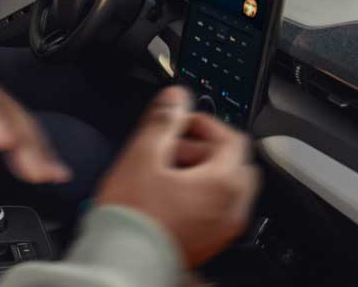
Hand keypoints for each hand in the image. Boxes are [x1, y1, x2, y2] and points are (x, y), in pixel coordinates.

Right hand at [94, 86, 259, 267]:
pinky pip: (217, 209)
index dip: (204, 123)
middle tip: (172, 149)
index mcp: (223, 182)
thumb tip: (175, 98)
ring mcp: (224, 228)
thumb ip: (163, 121)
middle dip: (205, 149)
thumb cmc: (133, 215)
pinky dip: (201, 196)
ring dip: (203, 172)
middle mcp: (232, 207)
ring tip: (165, 174)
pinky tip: (168, 197)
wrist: (123, 259)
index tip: (180, 122)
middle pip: (234, 163)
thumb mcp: (143, 154)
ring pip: (226, 187)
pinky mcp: (211, 243)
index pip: (232, 138)